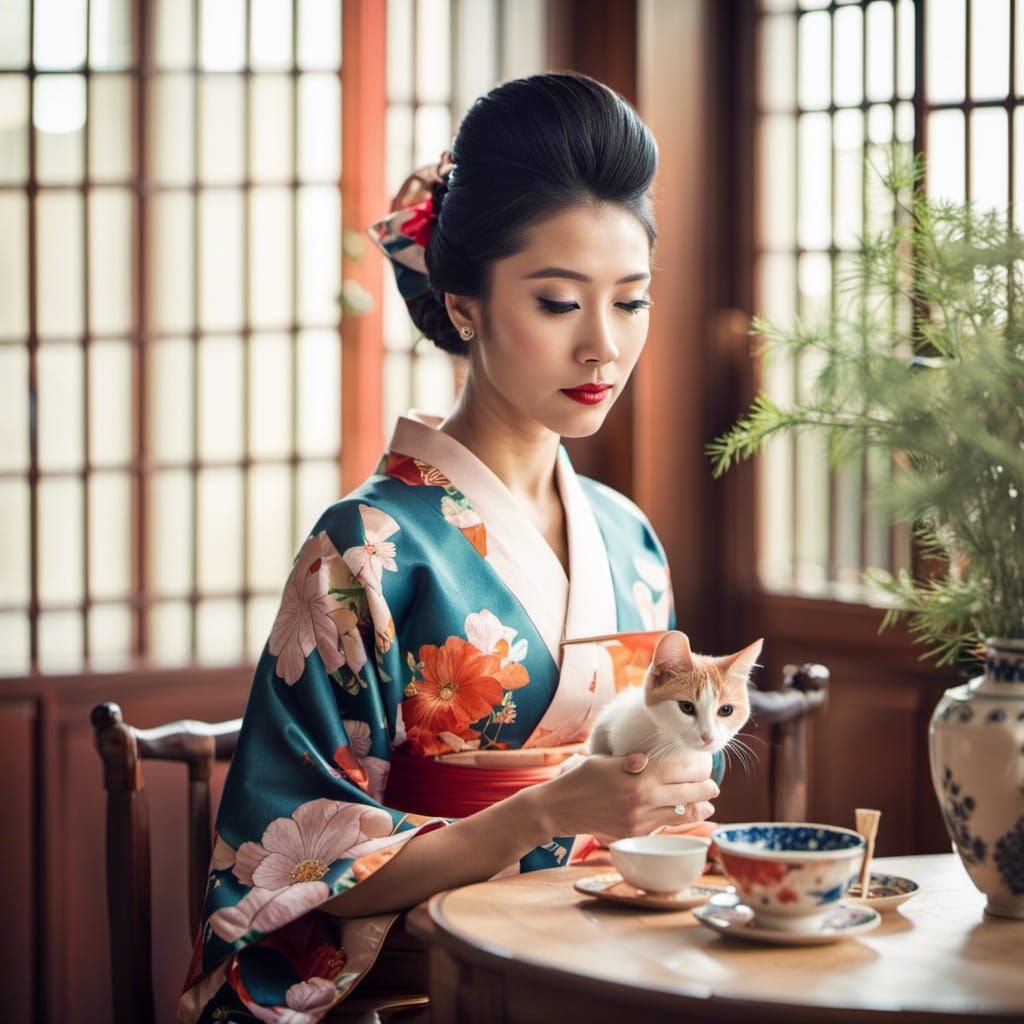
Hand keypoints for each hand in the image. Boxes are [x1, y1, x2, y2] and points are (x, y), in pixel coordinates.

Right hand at [528, 748, 718, 840]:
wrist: (560, 808)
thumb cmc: (582, 778)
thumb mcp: (607, 761)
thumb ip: (632, 760)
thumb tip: (651, 761)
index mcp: (638, 776)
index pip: (680, 769)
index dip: (697, 767)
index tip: (705, 764)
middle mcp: (643, 799)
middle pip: (688, 793)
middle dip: (705, 788)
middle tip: (713, 784)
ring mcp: (640, 820)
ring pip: (680, 814)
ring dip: (697, 808)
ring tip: (707, 805)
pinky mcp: (635, 834)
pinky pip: (663, 827)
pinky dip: (676, 819)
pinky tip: (682, 815)